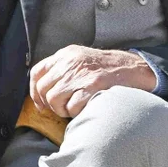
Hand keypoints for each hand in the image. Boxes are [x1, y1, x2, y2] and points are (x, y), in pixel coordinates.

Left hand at [29, 45, 156, 118]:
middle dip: (50, 103)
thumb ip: (62, 68)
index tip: (40, 103)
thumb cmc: (105, 68)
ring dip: (63, 109)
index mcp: (66, 54)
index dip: (35, 91)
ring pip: (54, 100)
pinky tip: (85, 107)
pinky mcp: (91, 86)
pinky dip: (76, 112)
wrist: (131, 68)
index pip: (37, 72)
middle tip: (63, 107)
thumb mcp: (80, 58)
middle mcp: (70, 62)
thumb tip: (43, 89)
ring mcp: (80, 74)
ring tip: (75, 107)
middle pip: (44, 89)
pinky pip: (71, 107)